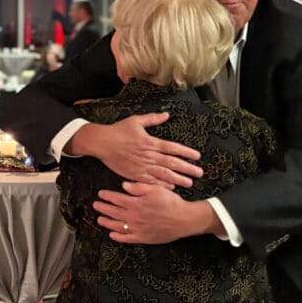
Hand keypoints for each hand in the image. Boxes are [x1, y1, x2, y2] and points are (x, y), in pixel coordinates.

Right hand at [68, 112, 202, 186]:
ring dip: (178, 179)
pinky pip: (150, 181)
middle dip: (187, 168)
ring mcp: (141, 166)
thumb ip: (153, 119)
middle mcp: (148, 155)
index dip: (186, 152)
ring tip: (189, 183)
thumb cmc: (118, 130)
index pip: (173, 148)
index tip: (197, 156)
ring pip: (163, 174)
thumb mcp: (136, 120)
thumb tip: (166, 115)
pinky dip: (161, 185)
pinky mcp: (134, 174)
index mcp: (150, 142)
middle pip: (171, 163)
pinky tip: (171, 188)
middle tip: (200, 173)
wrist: (101, 143)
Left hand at [94, 182, 221, 243]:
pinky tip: (112, 235)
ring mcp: (138, 229)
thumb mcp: (155, 189)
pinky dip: (118, 237)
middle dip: (103, 208)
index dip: (107, 196)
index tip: (100, 194)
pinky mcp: (143, 238)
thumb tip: (124, 186)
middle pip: (114, 212)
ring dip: (107, 222)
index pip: (117, 199)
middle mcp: (134, 217)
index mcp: (136, 204)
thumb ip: (138, 187)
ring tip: (99, 219)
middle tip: (95, 205)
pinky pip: (127, 239)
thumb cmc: (171, 202)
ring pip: (118, 226)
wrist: (183, 219)